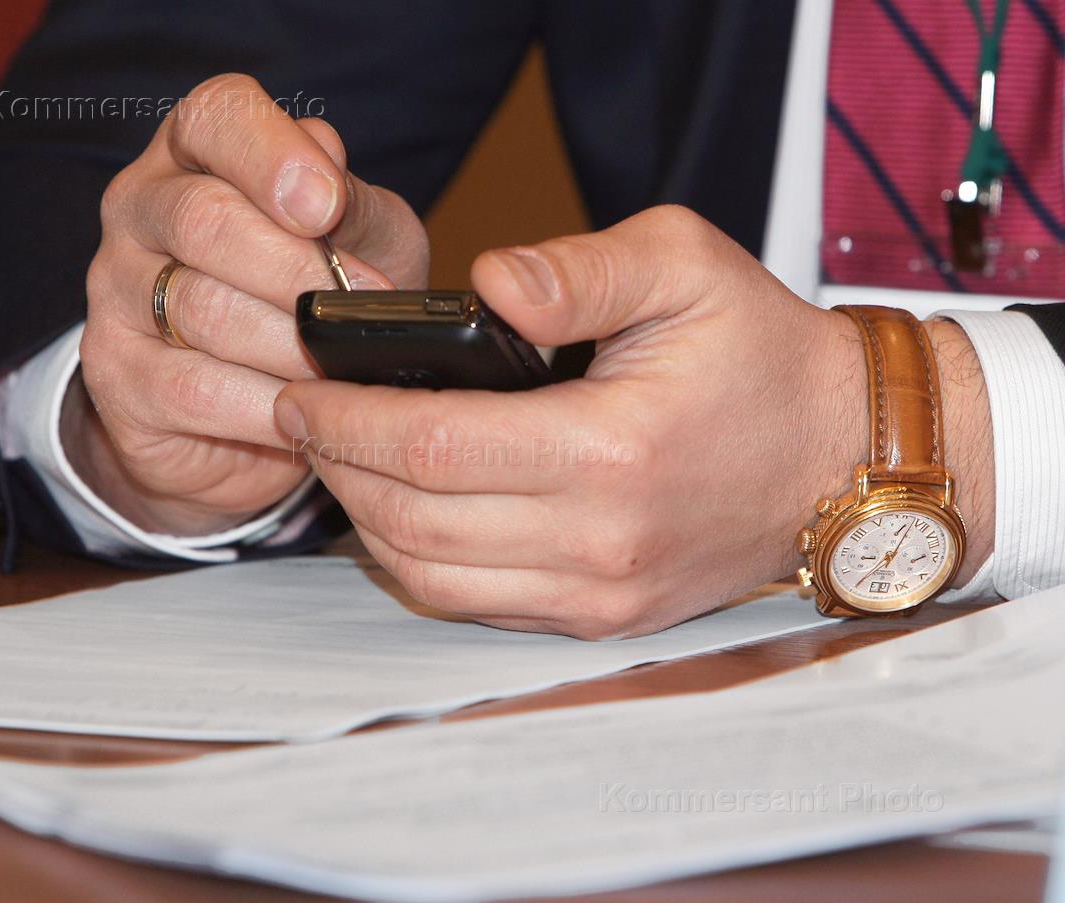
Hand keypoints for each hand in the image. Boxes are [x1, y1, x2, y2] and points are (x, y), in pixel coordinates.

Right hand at [69, 74, 428, 534]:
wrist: (261, 410)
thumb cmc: (316, 300)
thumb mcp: (364, 244)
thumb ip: (355, 210)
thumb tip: (330, 186)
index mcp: (202, 152)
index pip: (218, 116)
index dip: (271, 153)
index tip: (326, 205)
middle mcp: (142, 206)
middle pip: (203, 218)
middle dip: (292, 269)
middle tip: (354, 306)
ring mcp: (116, 289)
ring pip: (200, 307)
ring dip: (288, 345)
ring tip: (338, 367)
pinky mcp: (116, 373)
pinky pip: (193, 389)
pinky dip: (262, 405)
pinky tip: (300, 413)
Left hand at [273, 206, 993, 637]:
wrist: (839, 455)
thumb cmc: (760, 355)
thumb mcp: (684, 268)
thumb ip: (577, 269)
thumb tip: (485, 283)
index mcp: (609, 451)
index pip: (433, 447)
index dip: (348, 421)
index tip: (302, 390)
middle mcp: (597, 541)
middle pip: (412, 520)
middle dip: (338, 468)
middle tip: (302, 419)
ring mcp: (598, 594)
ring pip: (430, 576)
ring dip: (366, 520)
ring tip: (342, 461)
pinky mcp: (601, 619)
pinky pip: (474, 605)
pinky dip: (417, 561)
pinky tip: (402, 510)